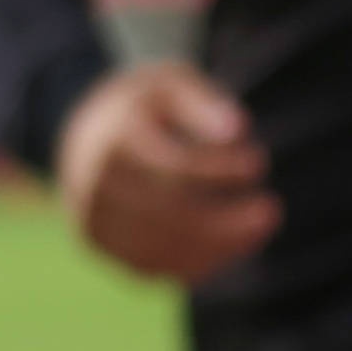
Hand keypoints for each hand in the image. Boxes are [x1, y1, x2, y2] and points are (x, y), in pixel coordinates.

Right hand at [57, 62, 280, 284]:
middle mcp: (93, 184)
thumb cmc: (140, 106)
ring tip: (258, 230)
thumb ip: (201, 101)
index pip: (172, 166)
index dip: (219, 169)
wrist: (80, 132)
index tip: (258, 163)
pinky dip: (191, 264)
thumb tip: (238, 129)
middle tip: (271, 211)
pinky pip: (146, 267)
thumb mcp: (167, 83)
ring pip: (158, 248)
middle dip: (226, 220)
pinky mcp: (95, 243)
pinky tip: (227, 248)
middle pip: (167, 215)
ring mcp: (90, 218)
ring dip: (217, 247)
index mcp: (112, 139)